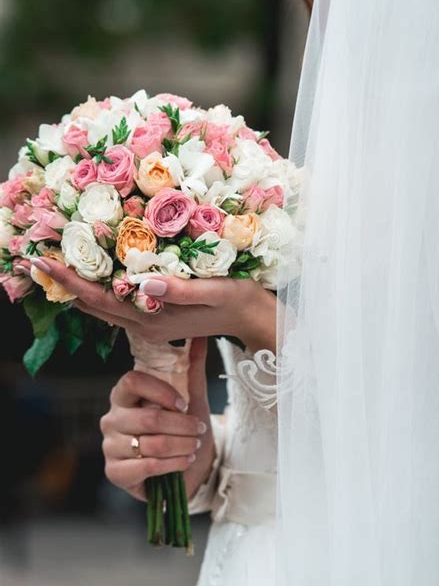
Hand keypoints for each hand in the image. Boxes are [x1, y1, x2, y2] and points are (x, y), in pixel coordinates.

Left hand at [25, 257, 276, 352]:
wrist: (254, 318)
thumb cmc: (239, 299)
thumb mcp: (215, 291)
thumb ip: (179, 290)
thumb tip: (142, 285)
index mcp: (154, 318)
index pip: (101, 298)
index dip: (70, 280)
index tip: (43, 261)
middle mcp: (146, 324)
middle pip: (94, 305)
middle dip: (64, 284)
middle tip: (37, 260)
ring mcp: (151, 323)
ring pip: (103, 308)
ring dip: (78, 288)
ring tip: (56, 267)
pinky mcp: (158, 318)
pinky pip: (118, 305)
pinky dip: (99, 291)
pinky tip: (94, 276)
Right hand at [100, 338, 214, 501]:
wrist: (186, 467)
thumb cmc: (183, 428)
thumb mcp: (191, 396)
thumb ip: (191, 366)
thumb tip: (199, 335)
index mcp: (124, 394)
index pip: (132, 381)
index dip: (160, 391)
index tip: (184, 403)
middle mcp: (111, 418)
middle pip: (147, 418)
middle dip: (181, 426)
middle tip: (198, 430)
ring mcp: (110, 446)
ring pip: (150, 444)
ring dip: (181, 446)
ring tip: (194, 445)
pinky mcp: (114, 472)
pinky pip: (145, 467)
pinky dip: (172, 465)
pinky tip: (184, 461)